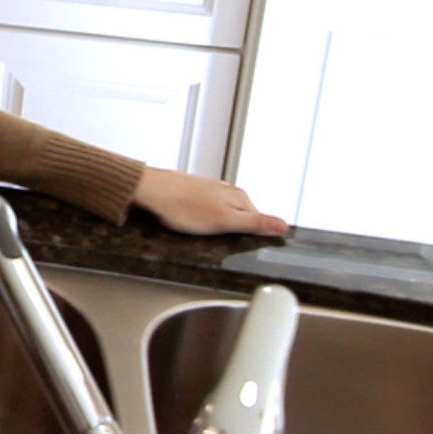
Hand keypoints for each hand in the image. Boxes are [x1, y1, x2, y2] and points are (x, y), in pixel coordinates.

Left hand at [132, 167, 288, 236]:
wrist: (149, 190)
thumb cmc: (182, 206)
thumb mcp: (225, 221)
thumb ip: (255, 224)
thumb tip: (283, 225)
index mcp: (239, 197)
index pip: (258, 221)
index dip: (249, 237)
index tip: (237, 244)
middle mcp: (226, 190)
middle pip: (240, 217)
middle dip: (231, 231)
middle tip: (215, 239)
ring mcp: (209, 189)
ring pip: (221, 213)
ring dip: (214, 225)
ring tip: (198, 229)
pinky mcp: (193, 191)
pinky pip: (204, 209)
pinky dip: (199, 218)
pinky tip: (188, 221)